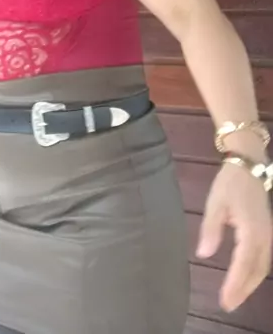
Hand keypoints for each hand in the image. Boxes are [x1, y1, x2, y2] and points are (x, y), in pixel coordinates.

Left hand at [197, 161, 271, 311]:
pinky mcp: (267, 232)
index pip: (243, 265)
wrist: (249, 166)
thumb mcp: (215, 203)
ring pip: (263, 267)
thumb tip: (204, 254)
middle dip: (243, 290)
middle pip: (257, 271)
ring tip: (235, 297)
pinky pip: (264, 259)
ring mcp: (268, 235)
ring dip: (250, 284)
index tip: (224, 300)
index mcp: (251, 231)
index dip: (234, 285)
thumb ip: (210, 229)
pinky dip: (255, 273)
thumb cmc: (230, 183)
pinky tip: (245, 278)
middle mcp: (264, 236)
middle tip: (228, 304)